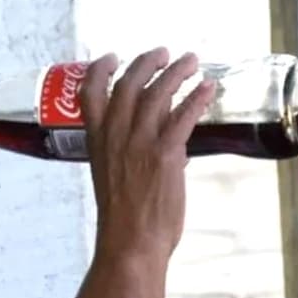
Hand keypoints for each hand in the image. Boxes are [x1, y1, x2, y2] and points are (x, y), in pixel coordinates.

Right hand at [78, 47, 215, 263]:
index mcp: (97, 141)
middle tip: (163, 53)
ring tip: (191, 61)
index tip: (111, 57)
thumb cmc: (124, 221)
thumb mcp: (116, 180)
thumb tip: (177, 146)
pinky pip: (184, 115)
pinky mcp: (164, 154)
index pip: (89, 94)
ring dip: (177, 71)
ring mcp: (139, 143)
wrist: (129, 244)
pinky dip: (198, 97)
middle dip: (147, 62)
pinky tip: (209, 88)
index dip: (100, 70)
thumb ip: (139, 155)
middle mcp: (115, 136)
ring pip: (158, 92)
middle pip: (128, 83)